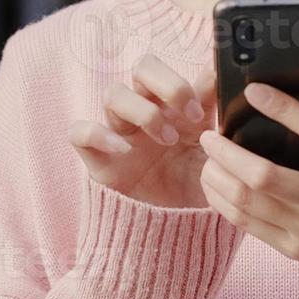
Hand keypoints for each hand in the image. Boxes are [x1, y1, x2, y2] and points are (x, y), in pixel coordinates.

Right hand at [68, 52, 215, 208]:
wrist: (176, 231)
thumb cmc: (194, 186)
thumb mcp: (211, 152)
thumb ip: (214, 117)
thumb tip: (218, 78)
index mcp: (174, 105)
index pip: (174, 69)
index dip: (191, 76)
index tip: (208, 100)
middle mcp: (146, 111)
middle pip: (143, 67)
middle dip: (169, 83)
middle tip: (192, 114)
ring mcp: (119, 131)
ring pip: (113, 93)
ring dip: (143, 112)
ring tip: (169, 140)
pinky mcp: (97, 157)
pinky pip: (80, 131)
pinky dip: (98, 134)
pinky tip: (124, 150)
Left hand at [196, 83, 298, 298]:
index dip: (285, 109)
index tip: (254, 89)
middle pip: (266, 176)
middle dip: (229, 152)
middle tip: (210, 132)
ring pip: (248, 202)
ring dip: (219, 175)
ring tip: (207, 154)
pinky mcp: (293, 248)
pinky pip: (247, 225)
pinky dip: (223, 202)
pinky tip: (214, 182)